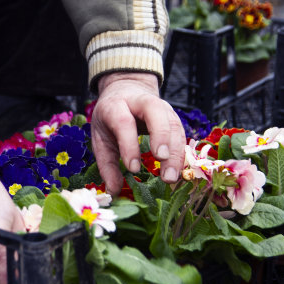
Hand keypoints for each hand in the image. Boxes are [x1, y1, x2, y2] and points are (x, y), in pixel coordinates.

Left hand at [92, 72, 186, 194]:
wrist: (125, 91)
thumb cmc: (110, 119)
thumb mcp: (101, 139)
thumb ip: (106, 165)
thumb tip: (113, 192)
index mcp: (116, 106)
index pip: (124, 122)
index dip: (129, 145)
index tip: (133, 169)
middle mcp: (140, 102)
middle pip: (155, 111)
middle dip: (160, 135)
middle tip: (161, 160)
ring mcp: (160, 107)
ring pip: (173, 123)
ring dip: (175, 151)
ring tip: (171, 177)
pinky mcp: (173, 116)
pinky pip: (181, 133)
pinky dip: (181, 153)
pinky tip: (179, 171)